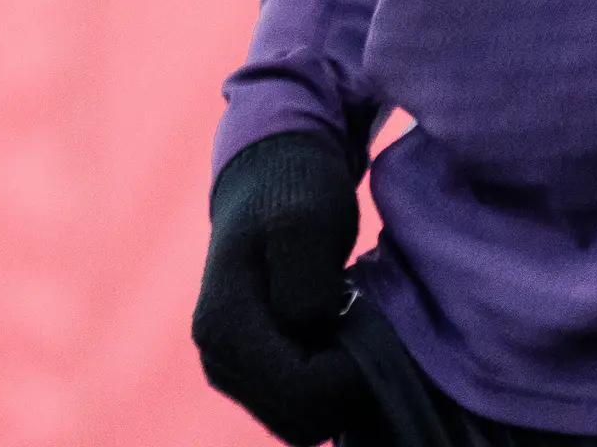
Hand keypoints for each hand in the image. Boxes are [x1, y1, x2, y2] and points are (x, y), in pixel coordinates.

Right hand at [191, 132, 368, 444]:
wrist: (271, 174)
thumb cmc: (292, 189)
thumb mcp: (307, 223)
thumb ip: (306, 284)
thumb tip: (310, 333)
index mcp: (222, 327)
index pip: (302, 392)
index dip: (351, 374)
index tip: (378, 329)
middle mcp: (217, 358)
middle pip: (301, 418)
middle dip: (347, 386)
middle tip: (375, 331)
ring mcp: (231, 370)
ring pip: (302, 421)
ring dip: (340, 390)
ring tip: (359, 331)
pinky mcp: (251, 372)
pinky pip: (300, 409)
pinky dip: (331, 389)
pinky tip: (346, 340)